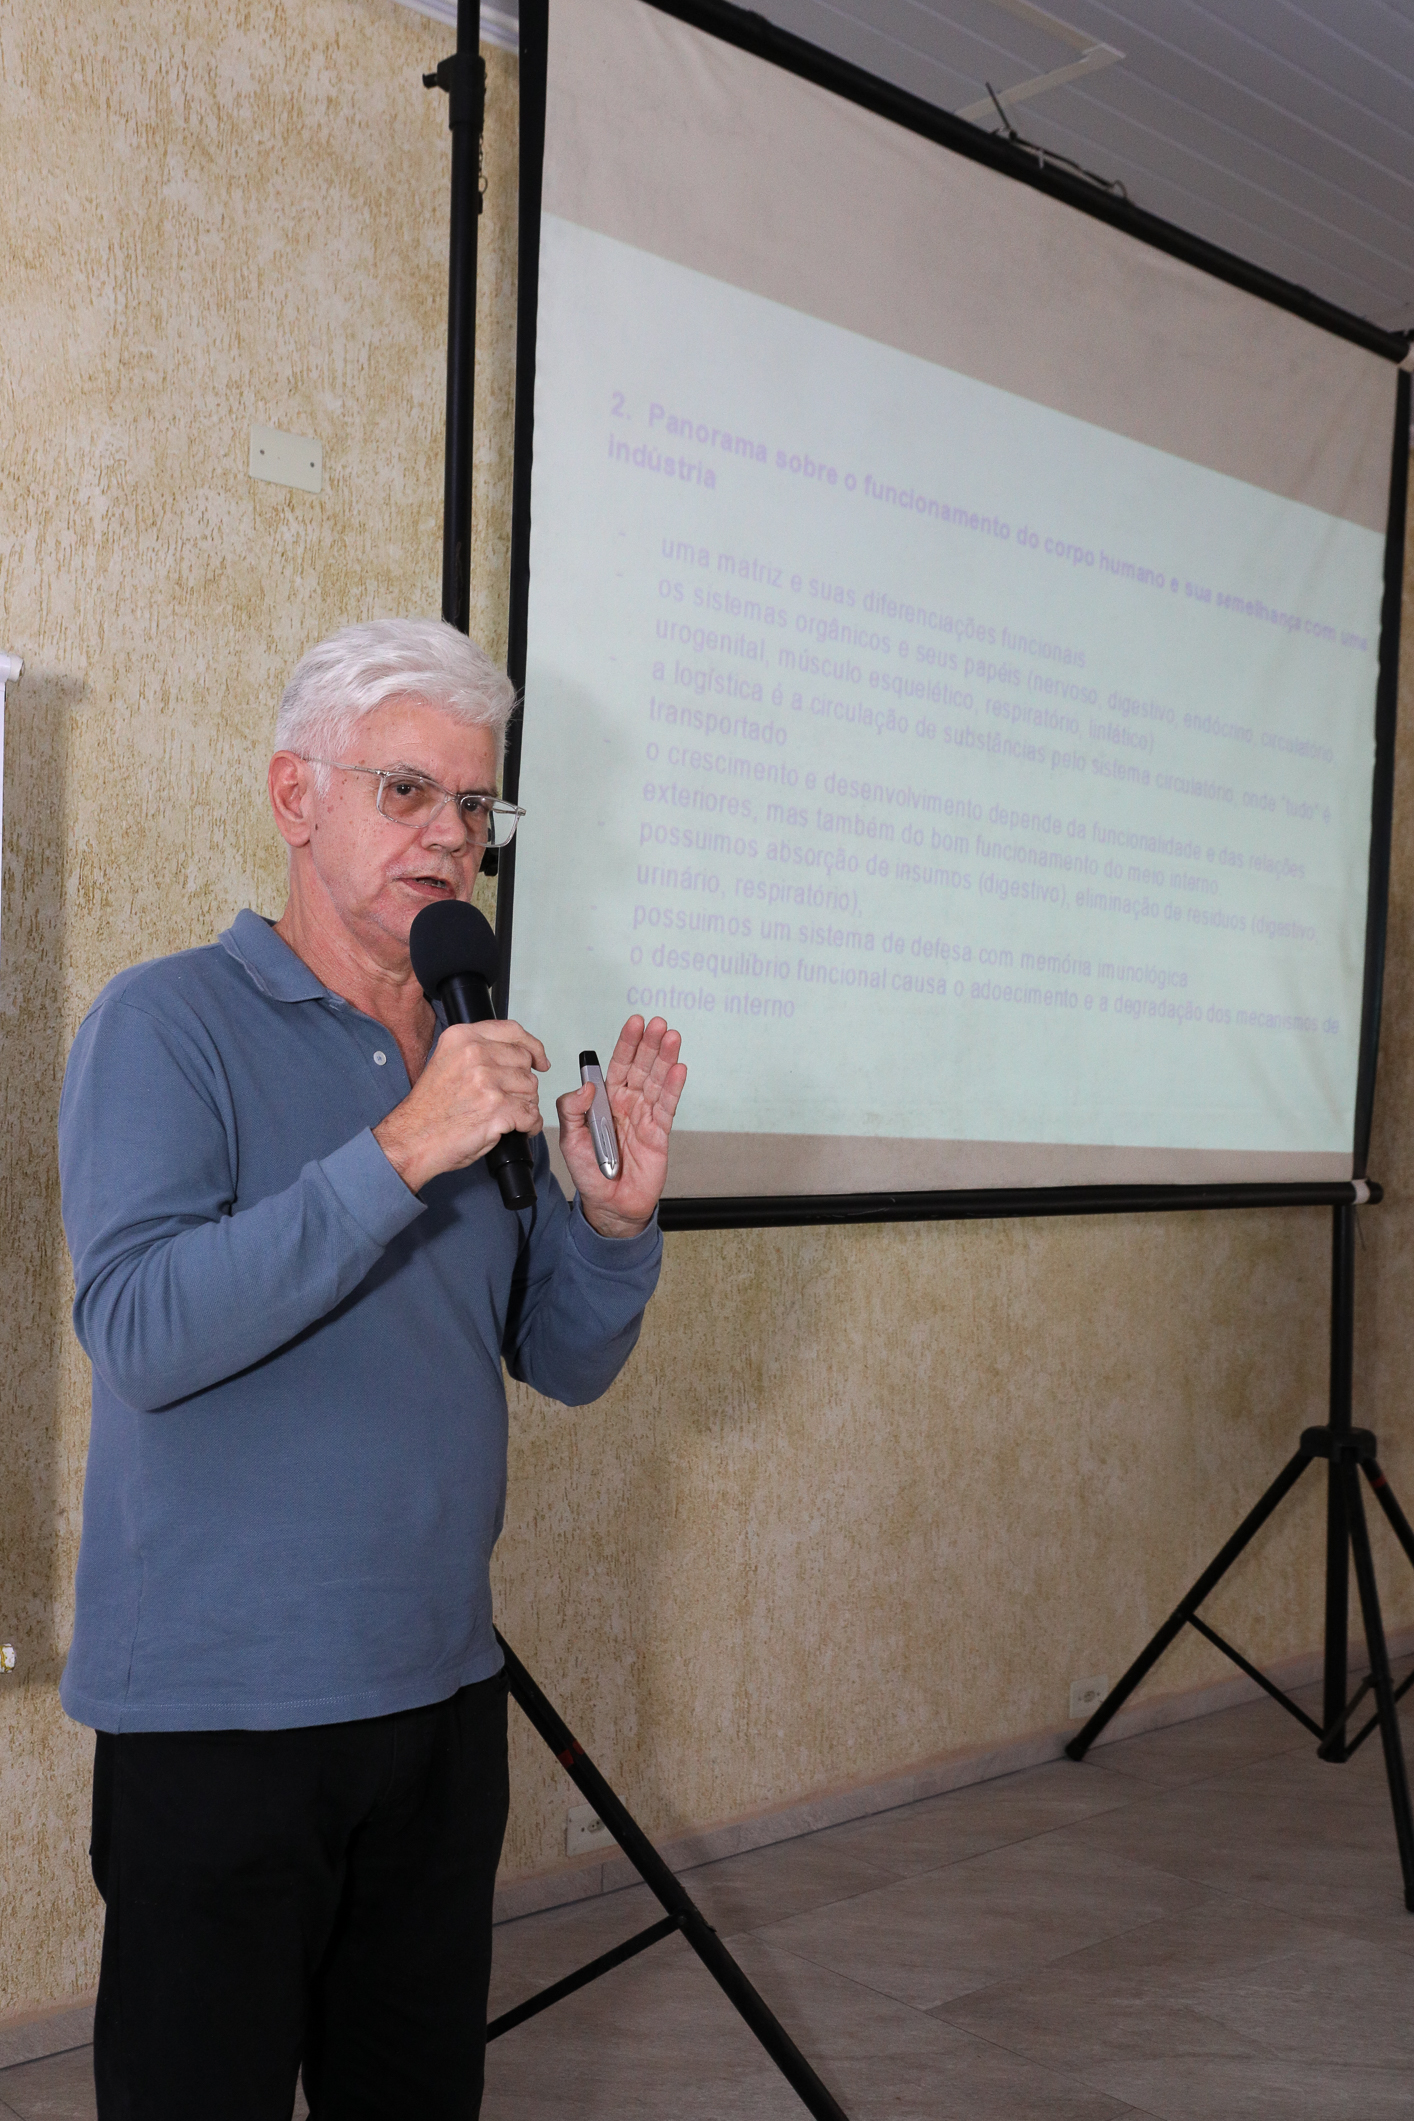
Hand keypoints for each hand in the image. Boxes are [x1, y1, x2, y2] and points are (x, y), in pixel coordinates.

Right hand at [374, 1020, 548, 1195]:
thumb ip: (477, 1050)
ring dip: (525, 1105)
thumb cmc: (430, 1108)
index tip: (540, 1060)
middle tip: (507, 1098)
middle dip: (522, 1083)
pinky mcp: (497, 1109)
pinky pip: (531, 1114)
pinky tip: (516, 1129)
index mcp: (462, 1038)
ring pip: (531, 1088)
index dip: (533, 1046)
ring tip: (506, 1115)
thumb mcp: (447, 1061)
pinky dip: (529, 1125)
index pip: (513, 1031)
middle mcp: (475, 1054)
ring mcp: (487, 1081)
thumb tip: (515, 1051)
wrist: (413, 1138)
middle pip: (525, 1062)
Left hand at [556, 1016, 686, 1238]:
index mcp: (604, 1102)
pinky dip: (673, 1087)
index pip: (617, 1066)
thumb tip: (586, 1086)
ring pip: (656, 1082)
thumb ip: (572, 1111)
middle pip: (640, 1068)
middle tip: (659, 1024)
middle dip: (649, 1045)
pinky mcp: (659, 1133)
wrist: (609, 1205)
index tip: (634, 1024)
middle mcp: (626, 1104)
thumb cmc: (588, 1173)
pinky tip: (679, 1069)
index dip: (626, 1044)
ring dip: (665, 1059)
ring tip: (672, 1038)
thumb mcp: (570, 1141)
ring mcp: (644, 1117)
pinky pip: (667, 1106)